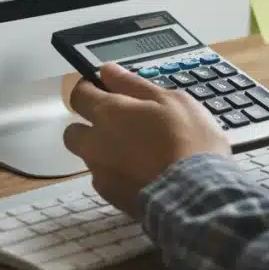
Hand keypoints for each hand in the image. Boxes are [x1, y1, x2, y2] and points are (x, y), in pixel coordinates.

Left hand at [64, 64, 229, 216]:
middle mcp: (94, 144)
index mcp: (107, 114)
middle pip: (73, 131)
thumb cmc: (188, 140)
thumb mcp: (171, 100)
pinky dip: (119, 175)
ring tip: (140, 154)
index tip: (105, 88)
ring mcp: (100, 174)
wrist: (195, 196)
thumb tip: (107, 70)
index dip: (89, 88)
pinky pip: (106, 180)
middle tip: (120, 125)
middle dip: (89, 126)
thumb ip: (134, 84)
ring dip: (105, 152)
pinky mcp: (111, 198)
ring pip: (91, 158)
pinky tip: (144, 174)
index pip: (79, 95)